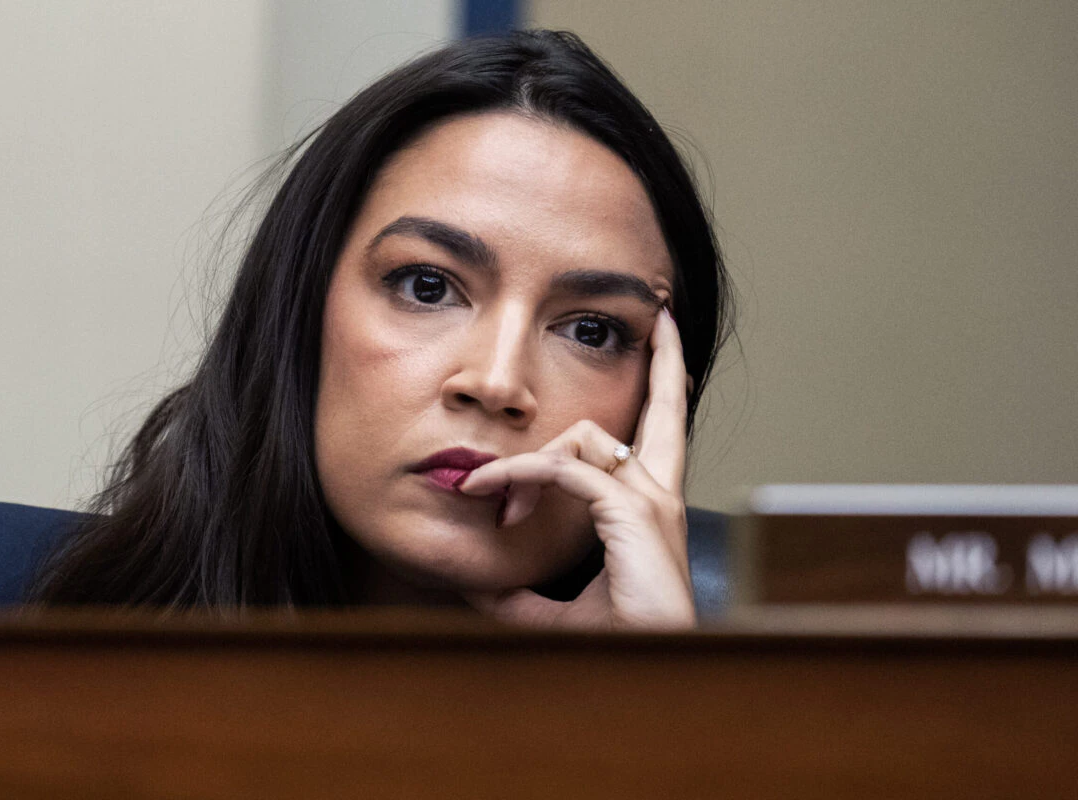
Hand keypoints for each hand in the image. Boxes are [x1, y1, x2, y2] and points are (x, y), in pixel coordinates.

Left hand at [458, 308, 695, 629]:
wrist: (649, 680)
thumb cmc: (614, 647)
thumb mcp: (551, 612)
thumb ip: (518, 586)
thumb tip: (473, 576)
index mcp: (650, 508)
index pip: (660, 436)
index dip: (662, 390)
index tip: (656, 352)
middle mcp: (659, 493)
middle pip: (668, 407)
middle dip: (666, 357)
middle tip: (659, 315)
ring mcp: (651, 499)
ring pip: (584, 438)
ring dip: (525, 464)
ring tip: (490, 499)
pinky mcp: (633, 512)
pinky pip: (564, 470)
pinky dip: (520, 477)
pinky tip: (493, 495)